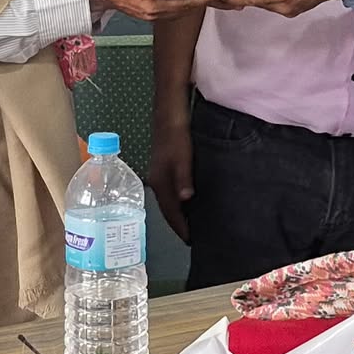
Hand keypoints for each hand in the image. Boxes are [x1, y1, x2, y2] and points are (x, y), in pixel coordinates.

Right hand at [148, 105, 192, 242]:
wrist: (169, 111)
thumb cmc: (176, 135)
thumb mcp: (182, 157)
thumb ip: (183, 179)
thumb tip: (186, 201)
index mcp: (160, 182)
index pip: (170, 212)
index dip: (181, 228)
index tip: (193, 242)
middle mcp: (157, 181)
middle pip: (168, 209)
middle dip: (180, 224)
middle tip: (196, 236)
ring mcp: (159, 173)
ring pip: (169, 200)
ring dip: (180, 212)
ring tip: (194, 222)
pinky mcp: (165, 166)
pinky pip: (172, 190)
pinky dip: (180, 200)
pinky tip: (190, 200)